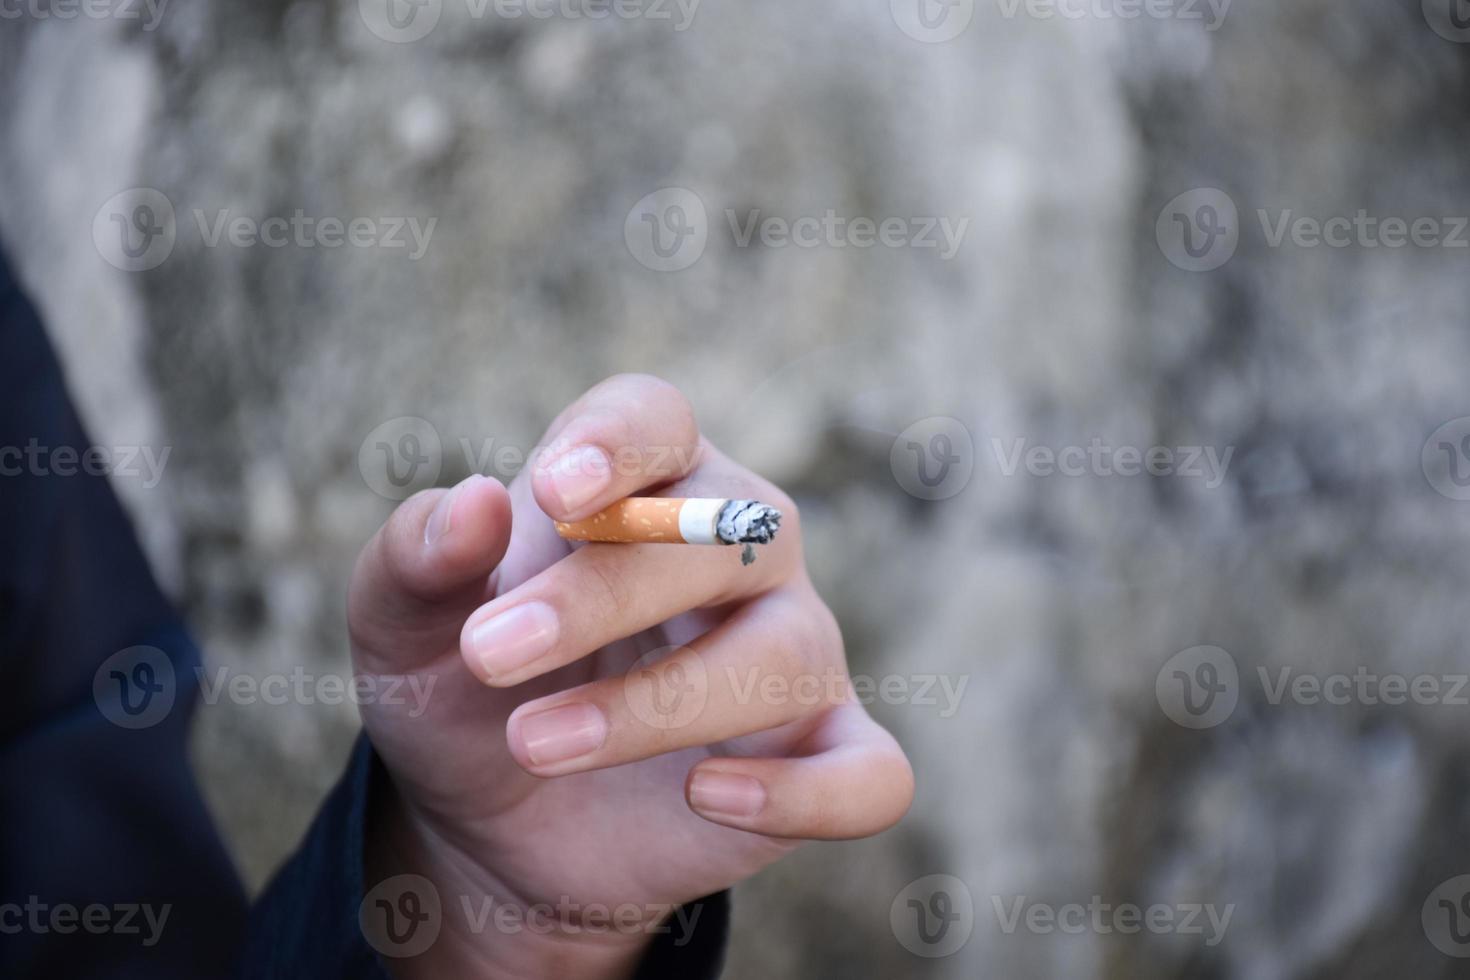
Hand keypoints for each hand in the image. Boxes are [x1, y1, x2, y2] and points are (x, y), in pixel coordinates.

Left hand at [349, 375, 913, 977]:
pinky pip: (867, 774)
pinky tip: (710, 796)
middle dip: (602, 596)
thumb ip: (416, 560)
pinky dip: (804, 792)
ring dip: (660, 704)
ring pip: (782, 656)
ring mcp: (792, 651)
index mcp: (644, 484)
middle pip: (723, 534)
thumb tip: (474, 501)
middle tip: (488, 655)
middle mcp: (741, 550)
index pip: (656, 421)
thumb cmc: (466, 691)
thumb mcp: (401, 629)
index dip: (615, 444)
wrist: (496, 822)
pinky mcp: (819, 755)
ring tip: (538, 744)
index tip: (554, 493)